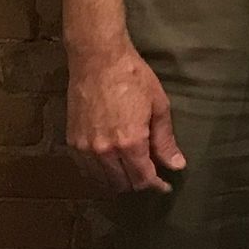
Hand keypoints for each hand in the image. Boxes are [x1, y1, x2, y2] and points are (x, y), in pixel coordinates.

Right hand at [67, 43, 183, 193]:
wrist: (98, 61)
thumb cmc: (134, 79)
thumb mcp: (158, 107)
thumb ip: (165, 140)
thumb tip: (176, 165)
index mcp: (130, 142)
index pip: (143, 178)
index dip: (156, 185)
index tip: (165, 186)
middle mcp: (104, 151)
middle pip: (122, 184)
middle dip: (139, 183)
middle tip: (151, 175)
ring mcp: (85, 148)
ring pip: (102, 181)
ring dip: (118, 181)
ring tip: (132, 172)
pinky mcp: (72, 142)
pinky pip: (85, 170)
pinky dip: (99, 173)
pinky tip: (111, 165)